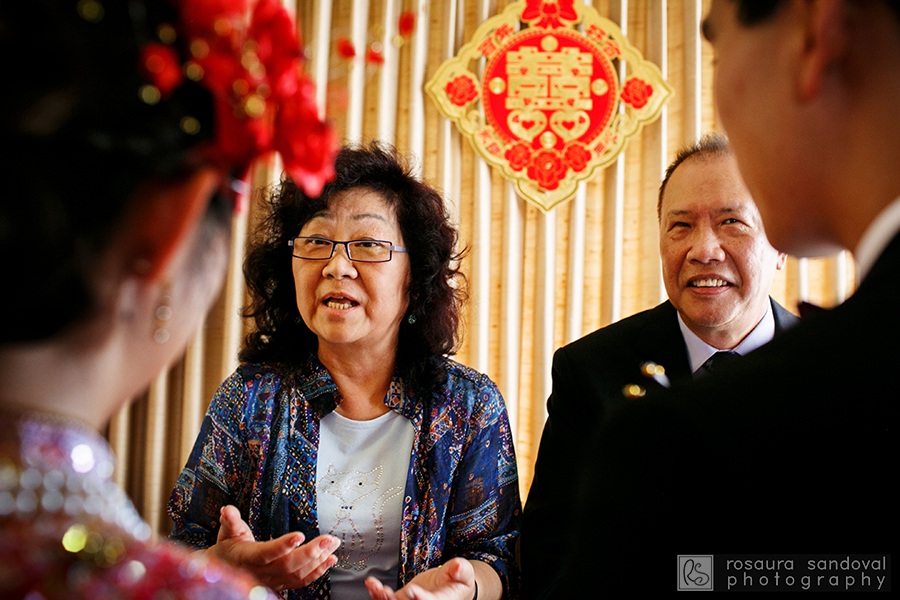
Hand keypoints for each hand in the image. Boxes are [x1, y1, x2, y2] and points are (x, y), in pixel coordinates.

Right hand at [207, 505, 339, 590]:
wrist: (223, 573)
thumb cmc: (227, 550)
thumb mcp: (226, 533)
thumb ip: (230, 521)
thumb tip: (227, 509)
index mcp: (249, 557)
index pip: (267, 553)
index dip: (283, 545)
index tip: (300, 535)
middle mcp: (262, 572)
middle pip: (288, 565)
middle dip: (311, 552)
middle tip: (329, 539)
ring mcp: (273, 581)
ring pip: (298, 575)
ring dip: (319, 561)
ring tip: (333, 546)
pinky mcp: (281, 584)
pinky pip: (301, 582)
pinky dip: (318, 572)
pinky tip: (330, 560)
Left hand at [364, 557, 475, 599]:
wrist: (451, 586)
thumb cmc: (459, 580)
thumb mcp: (465, 573)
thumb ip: (461, 570)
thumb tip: (458, 565)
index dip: (420, 599)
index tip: (411, 591)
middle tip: (384, 592)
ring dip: (383, 599)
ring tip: (376, 587)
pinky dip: (378, 594)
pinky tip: (372, 584)